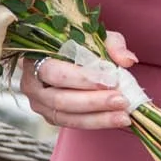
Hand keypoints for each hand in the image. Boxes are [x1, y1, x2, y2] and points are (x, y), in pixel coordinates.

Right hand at [19, 32, 138, 130]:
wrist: (66, 56)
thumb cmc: (79, 44)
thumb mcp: (96, 37)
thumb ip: (112, 45)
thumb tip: (127, 60)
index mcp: (36, 59)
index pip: (54, 72)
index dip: (82, 78)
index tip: (110, 80)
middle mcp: (33, 85)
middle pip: (60, 99)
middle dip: (93, 101)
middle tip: (121, 100)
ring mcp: (40, 104)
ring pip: (66, 116)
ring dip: (97, 117)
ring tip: (123, 115)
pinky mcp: (52, 117)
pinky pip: (73, 123)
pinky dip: (96, 122)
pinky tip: (115, 119)